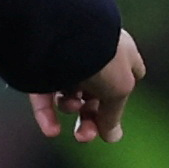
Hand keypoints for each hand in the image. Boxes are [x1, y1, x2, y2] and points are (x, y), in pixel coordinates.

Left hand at [29, 28, 144, 143]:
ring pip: (67, 92)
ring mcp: (64, 58)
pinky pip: (42, 93)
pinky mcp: (39, 64)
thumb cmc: (102, 55)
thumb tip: (112, 137)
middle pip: (94, 91)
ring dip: (69, 107)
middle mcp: (92, 53)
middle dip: (90, 116)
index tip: (114, 112)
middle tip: (84, 135)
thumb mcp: (120, 89)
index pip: (130, 73)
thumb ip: (114, 115)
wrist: (64, 30)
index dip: (123, 95)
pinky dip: (46, 113)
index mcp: (119, 51)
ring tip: (70, 105)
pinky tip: (51, 130)